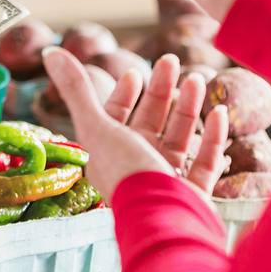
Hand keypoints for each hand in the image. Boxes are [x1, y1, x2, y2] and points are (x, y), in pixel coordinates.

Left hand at [42, 46, 228, 203]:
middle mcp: (134, 166)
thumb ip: (76, 88)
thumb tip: (50, 51)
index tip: (135, 72)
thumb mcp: (97, 126)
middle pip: (149, 122)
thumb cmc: (127, 174)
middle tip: (172, 62)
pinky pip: (206, 161)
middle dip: (160, 91)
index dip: (124, 94)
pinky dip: (213, 136)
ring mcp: (165, 181)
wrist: (164, 221)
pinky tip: (220, 112)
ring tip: (196, 79)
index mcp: (108, 153)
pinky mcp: (193, 193)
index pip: (115, 118)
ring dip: (187, 108)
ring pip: (178, 138)